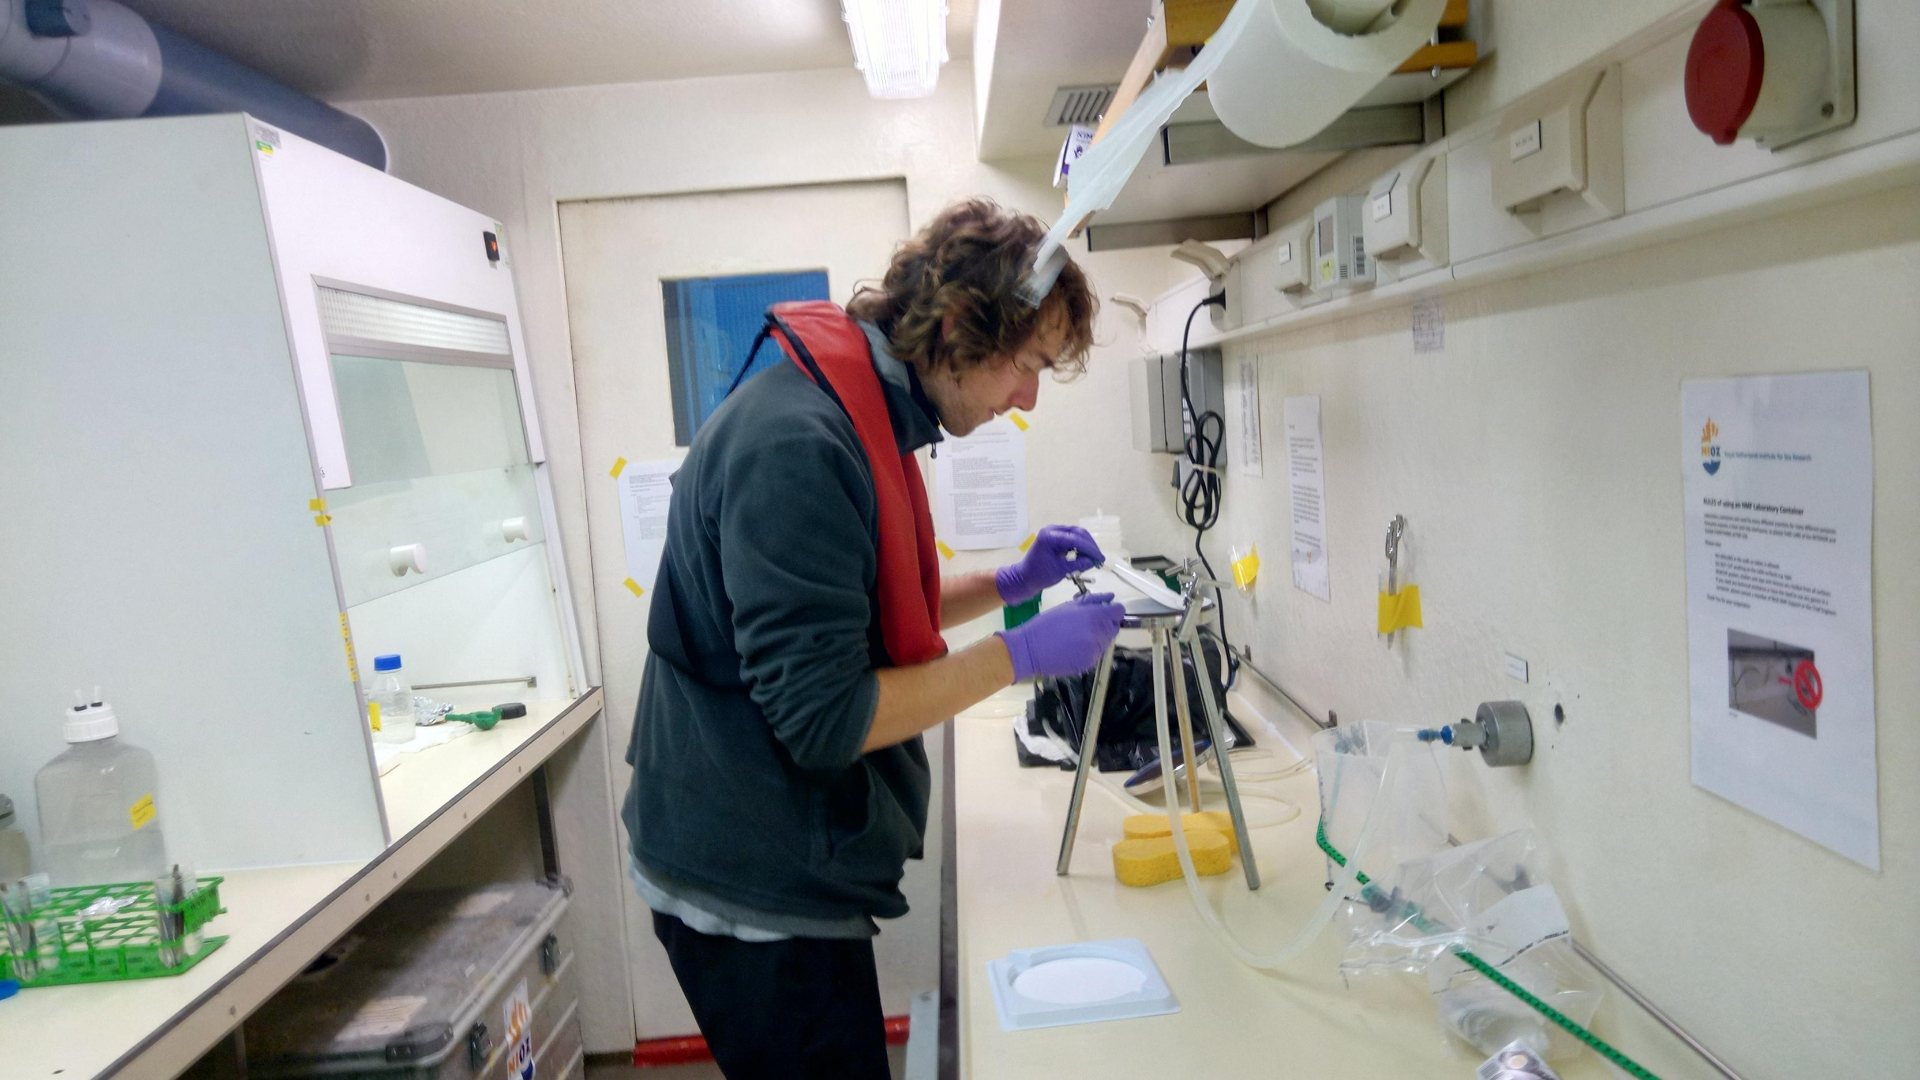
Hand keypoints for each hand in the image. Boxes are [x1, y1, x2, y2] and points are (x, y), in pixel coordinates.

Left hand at [994, 525, 1105, 604]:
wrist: (1024, 578)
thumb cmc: (1039, 575)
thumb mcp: (1060, 571)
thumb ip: (1077, 564)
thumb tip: (1092, 561)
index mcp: (1050, 536)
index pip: (1076, 539)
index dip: (1090, 549)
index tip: (1100, 559)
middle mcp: (1052, 530)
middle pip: (1078, 533)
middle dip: (1090, 546)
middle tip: (1099, 559)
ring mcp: (1054, 533)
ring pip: (1077, 535)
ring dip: (1087, 546)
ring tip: (1094, 559)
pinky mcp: (1056, 538)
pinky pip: (1072, 539)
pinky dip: (1081, 547)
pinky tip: (1086, 557)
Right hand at [998, 592, 1124, 681]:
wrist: (1030, 649)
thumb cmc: (1047, 623)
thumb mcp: (1069, 606)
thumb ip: (1093, 600)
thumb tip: (1111, 597)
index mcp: (1094, 616)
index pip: (1118, 612)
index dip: (1113, 611)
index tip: (1104, 612)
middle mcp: (1098, 634)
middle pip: (1114, 627)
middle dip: (1105, 624)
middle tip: (1086, 624)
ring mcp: (1095, 651)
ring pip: (1105, 641)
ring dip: (1097, 638)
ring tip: (1077, 637)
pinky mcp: (1089, 663)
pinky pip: (1096, 654)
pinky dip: (1089, 650)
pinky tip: (1074, 648)